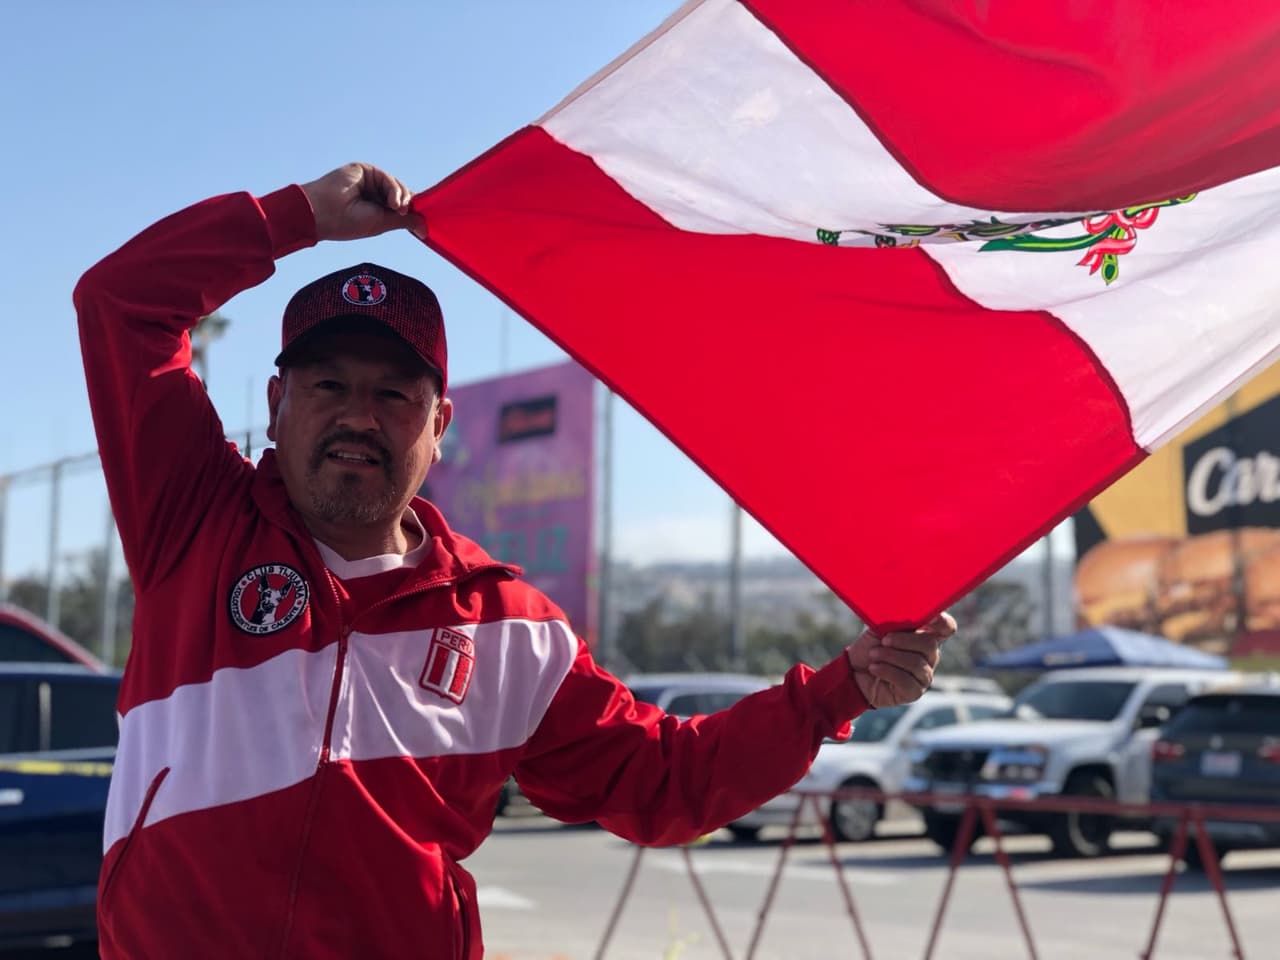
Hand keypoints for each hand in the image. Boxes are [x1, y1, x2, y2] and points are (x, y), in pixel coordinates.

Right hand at [300, 163, 423, 240]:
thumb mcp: (383, 224)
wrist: (324, 212)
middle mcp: (373, 194)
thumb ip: (404, 221)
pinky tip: (392, 202)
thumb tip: (425, 229)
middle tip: (406, 213)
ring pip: (396, 186)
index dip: (412, 211)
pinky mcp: (364, 170)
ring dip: (402, 198)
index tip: (423, 225)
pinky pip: (387, 178)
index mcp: (376, 208)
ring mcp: (369, 181)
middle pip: (402, 194)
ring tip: (396, 209)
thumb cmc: (348, 223)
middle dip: (409, 204)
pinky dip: (393, 189)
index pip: (400, 206)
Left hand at [846, 612, 955, 708]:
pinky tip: (874, 668)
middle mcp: (930, 655)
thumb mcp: (879, 628)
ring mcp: (924, 675)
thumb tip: (902, 608)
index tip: (929, 618)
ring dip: (890, 656)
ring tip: (873, 654)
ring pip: (916, 663)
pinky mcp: (914, 692)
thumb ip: (895, 618)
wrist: (853, 671)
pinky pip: (907, 681)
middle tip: (884, 640)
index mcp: (925, 635)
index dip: (942, 622)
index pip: (946, 627)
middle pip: (930, 644)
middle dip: (904, 640)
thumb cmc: (871, 646)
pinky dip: (887, 671)